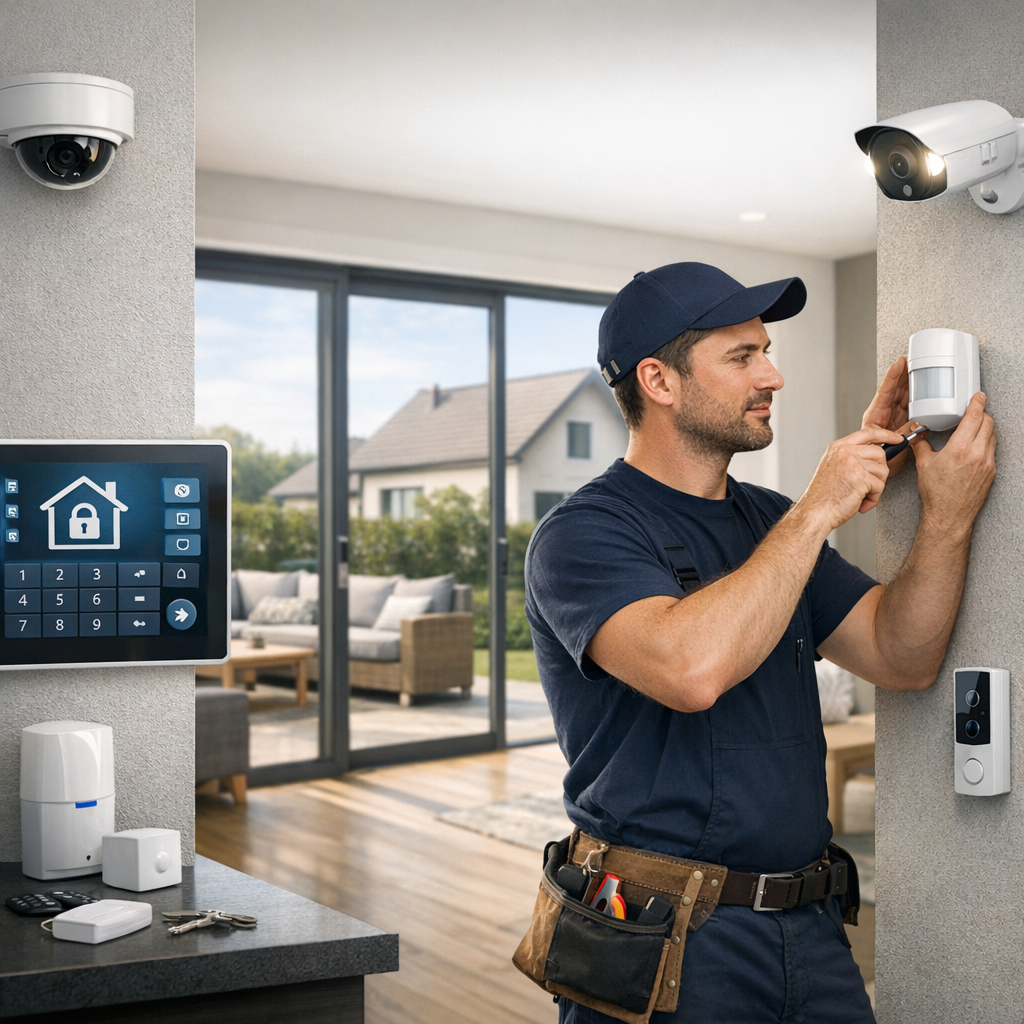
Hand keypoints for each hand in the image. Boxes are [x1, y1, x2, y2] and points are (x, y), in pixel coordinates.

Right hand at [797, 425, 905, 531]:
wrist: (815, 512)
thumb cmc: (823, 496)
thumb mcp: (833, 467)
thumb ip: (851, 457)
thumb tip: (875, 456)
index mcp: (838, 447)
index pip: (868, 432)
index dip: (886, 435)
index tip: (896, 438)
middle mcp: (845, 452)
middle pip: (880, 453)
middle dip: (879, 472)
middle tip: (867, 486)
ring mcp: (852, 463)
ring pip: (882, 470)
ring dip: (875, 487)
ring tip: (860, 496)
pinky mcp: (860, 477)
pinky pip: (879, 486)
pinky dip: (873, 498)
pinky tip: (860, 502)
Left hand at [863, 357, 915, 474]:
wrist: (875, 470)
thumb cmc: (876, 459)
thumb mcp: (888, 446)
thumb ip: (903, 434)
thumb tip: (918, 424)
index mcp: (876, 415)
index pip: (885, 390)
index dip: (893, 376)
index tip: (900, 362)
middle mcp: (884, 413)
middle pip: (896, 389)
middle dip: (905, 374)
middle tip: (915, 359)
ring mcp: (893, 416)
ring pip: (904, 395)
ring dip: (912, 383)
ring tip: (921, 368)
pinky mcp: (902, 420)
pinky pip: (911, 405)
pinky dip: (918, 396)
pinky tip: (926, 389)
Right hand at [911, 392, 995, 535]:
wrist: (949, 516)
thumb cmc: (937, 494)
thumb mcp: (924, 465)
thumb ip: (921, 446)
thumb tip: (918, 436)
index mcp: (960, 449)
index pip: (975, 418)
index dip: (978, 403)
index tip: (979, 397)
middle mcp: (977, 454)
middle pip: (988, 424)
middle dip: (982, 414)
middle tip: (974, 411)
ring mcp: (987, 463)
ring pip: (992, 436)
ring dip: (985, 429)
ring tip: (973, 429)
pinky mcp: (991, 472)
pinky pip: (991, 450)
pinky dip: (985, 443)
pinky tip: (974, 446)